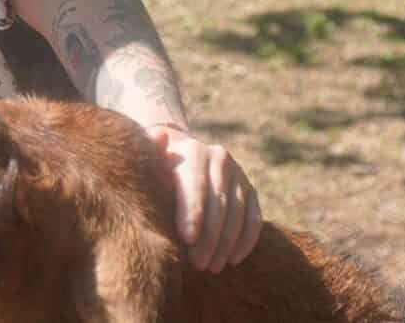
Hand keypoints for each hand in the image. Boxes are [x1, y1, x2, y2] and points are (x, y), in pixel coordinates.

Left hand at [146, 123, 261, 272]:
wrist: (179, 158)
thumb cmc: (157, 170)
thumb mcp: (150, 163)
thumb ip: (151, 154)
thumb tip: (158, 136)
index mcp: (193, 151)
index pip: (195, 185)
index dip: (192, 213)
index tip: (187, 240)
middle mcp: (219, 158)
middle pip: (218, 204)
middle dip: (209, 238)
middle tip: (198, 264)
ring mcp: (238, 173)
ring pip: (237, 214)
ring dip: (226, 244)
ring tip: (212, 267)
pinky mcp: (250, 188)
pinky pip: (254, 217)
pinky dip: (246, 241)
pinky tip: (233, 260)